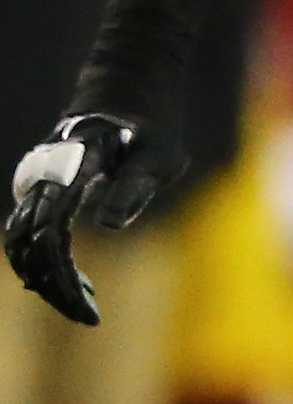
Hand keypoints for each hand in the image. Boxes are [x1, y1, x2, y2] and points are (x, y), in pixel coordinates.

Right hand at [6, 111, 185, 325]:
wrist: (127, 88)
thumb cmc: (152, 124)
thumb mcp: (159, 153)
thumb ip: (136, 185)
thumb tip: (109, 225)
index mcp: (69, 170)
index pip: (48, 235)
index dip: (61, 277)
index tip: (88, 309)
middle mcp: (42, 177)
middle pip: (27, 245)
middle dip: (52, 287)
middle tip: (88, 315)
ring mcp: (37, 183)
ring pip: (21, 242)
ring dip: (46, 278)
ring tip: (85, 302)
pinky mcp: (41, 190)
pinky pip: (28, 232)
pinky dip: (44, 262)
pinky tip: (75, 282)